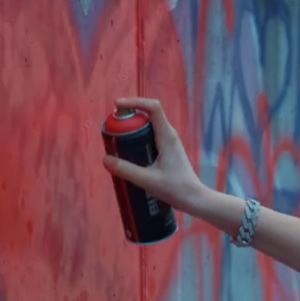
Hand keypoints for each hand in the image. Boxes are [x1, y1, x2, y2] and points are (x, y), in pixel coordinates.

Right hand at [101, 96, 211, 213]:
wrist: (193, 198)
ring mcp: (169, 141)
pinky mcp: (167, 149)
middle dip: (129, 114)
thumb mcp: (147, 180)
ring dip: (133, 126)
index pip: (153, 107)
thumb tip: (105, 159)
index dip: (135, 102)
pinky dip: (138, 136)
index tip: (117, 106)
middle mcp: (169, 134)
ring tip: (116, 136)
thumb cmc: (175, 188)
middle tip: (113, 125)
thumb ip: (126, 170)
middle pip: (148, 113)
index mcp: (166, 136)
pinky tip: (128, 149)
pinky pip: (151, 135)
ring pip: (149, 125)